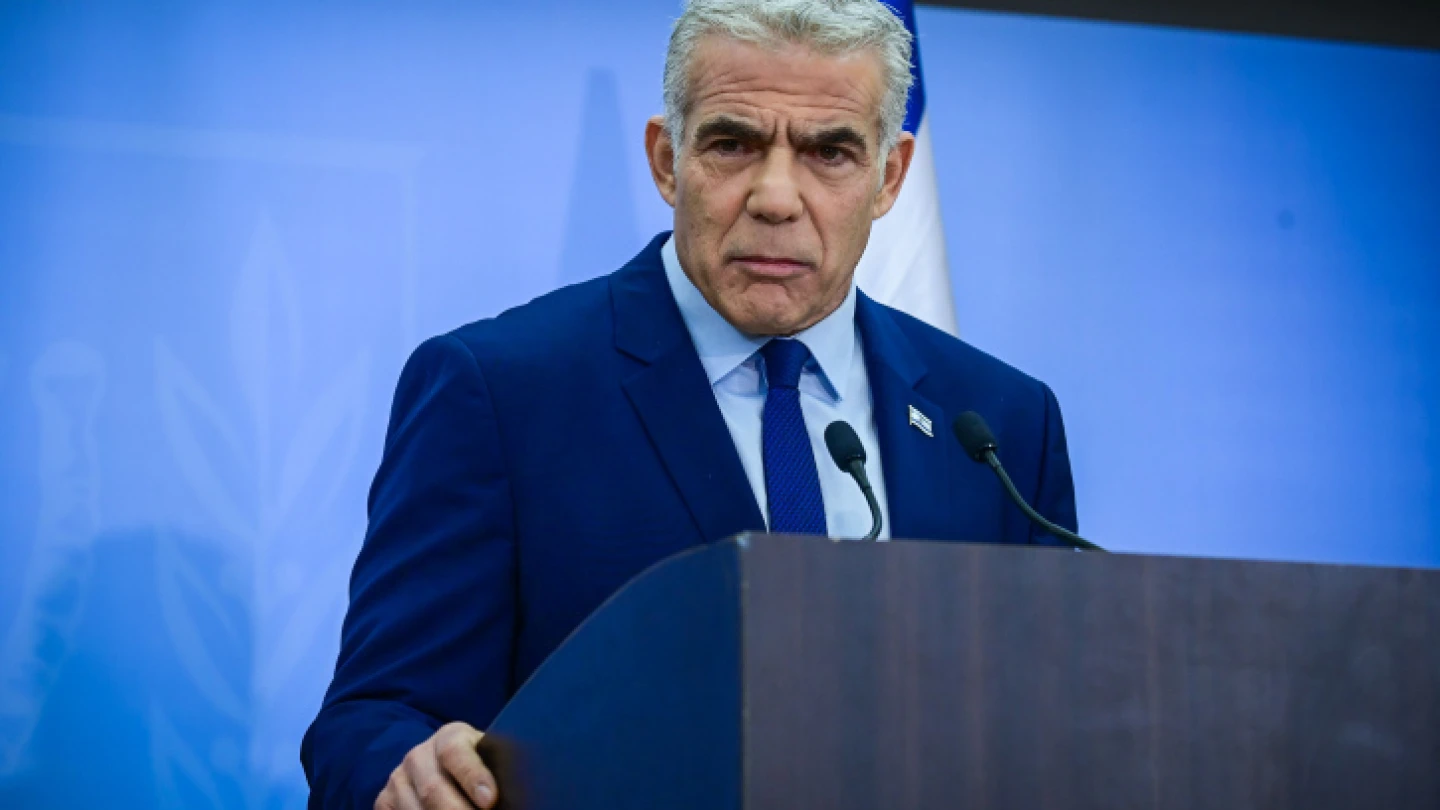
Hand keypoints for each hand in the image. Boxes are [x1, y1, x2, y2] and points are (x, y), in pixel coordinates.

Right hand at [375, 722, 497, 809]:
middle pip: (433, 789)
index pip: (454, 751)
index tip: (489, 801)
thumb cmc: (478, 767)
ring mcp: (398, 779)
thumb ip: (497, 771)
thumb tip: (505, 794)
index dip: (472, 776)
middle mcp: (419, 756)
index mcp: (450, 737)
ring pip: (415, 809)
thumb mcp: (489, 760)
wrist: (441, 768)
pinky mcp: (384, 801)